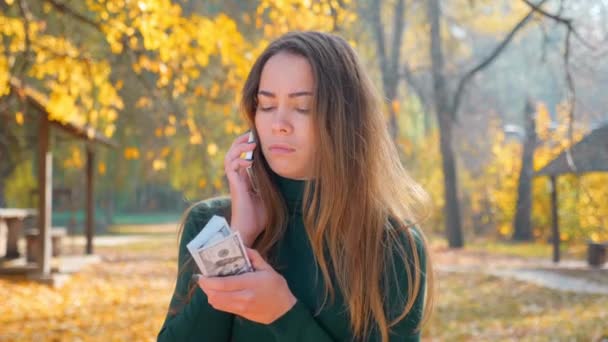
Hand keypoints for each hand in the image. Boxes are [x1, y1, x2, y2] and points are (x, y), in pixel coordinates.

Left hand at [198, 248, 296, 323]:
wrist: (283, 310)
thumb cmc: (276, 287)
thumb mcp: (267, 269)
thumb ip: (254, 256)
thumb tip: (242, 246)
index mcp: (249, 283)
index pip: (222, 284)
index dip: (208, 281)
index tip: (202, 275)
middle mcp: (243, 297)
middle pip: (216, 295)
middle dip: (206, 287)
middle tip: (203, 279)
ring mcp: (241, 308)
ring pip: (217, 303)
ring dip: (210, 294)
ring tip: (210, 285)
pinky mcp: (240, 314)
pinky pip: (222, 308)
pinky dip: (216, 300)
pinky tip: (219, 293)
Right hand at [224, 132, 267, 246]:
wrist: (248, 231)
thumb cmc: (259, 217)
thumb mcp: (268, 195)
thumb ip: (270, 183)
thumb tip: (283, 173)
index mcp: (245, 178)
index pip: (242, 155)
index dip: (247, 144)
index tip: (258, 137)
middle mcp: (237, 177)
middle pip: (232, 152)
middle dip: (241, 141)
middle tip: (252, 134)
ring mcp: (234, 181)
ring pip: (229, 157)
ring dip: (239, 148)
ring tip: (251, 144)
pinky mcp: (234, 186)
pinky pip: (231, 167)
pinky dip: (239, 161)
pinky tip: (249, 161)